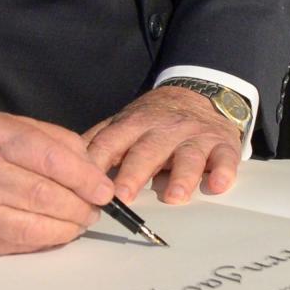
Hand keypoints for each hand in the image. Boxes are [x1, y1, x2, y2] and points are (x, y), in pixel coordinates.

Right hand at [0, 112, 114, 254]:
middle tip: (95, 208)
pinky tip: (54, 230)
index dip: (84, 178)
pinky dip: (43, 240)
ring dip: (66, 228)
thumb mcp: (13, 124)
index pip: (50, 159)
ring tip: (79, 221)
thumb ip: (56, 142)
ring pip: (32, 227)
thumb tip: (94, 172)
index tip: (104, 189)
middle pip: (44, 196)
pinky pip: (16, 245)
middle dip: (80, 206)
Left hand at [83, 86, 242, 205]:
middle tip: (123, 195)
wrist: (202, 93)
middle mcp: (164, 129)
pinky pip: (224, 158)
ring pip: (187, 156)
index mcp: (134, 124)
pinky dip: (223, 171)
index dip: (97, 161)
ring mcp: (194, 137)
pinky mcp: (221, 145)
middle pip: (147, 150)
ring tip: (174, 196)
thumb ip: (100, 141)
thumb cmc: (156, 119)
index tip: (84, 183)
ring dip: (181, 176)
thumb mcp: (126, 123)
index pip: (111, 141)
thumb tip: (65, 162)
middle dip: (134, 172)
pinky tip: (218, 184)